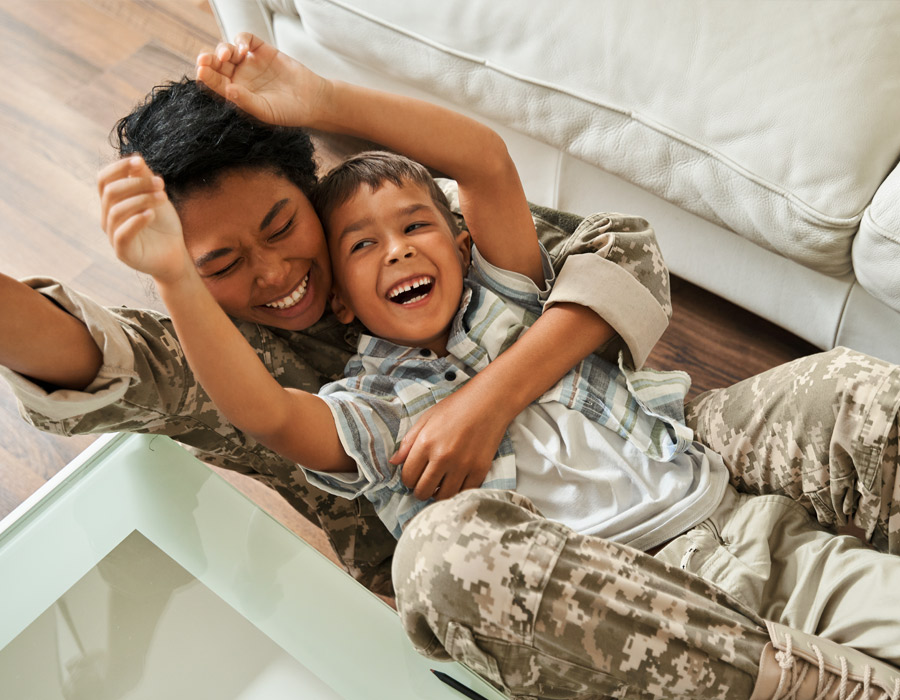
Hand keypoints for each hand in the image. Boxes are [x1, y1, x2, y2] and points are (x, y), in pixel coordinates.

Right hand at [98, 157, 187, 282]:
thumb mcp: (156, 197)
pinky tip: (151, 214)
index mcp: (112, 202)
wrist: (174, 254)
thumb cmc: (163, 225)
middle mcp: (108, 217)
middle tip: (160, 183)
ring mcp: (113, 235)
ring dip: (141, 200)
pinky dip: (136, 221)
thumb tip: (137, 158)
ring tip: (163, 197)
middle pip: (110, 192)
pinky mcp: (123, 252)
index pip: (104, 179)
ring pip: (116, 211)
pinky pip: (121, 234)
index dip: (119, 168)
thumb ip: (145, 179)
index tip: (139, 161)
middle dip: (136, 184)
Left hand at [195, 32, 327, 127]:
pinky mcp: (261, 49)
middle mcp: (239, 77)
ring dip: (222, 50)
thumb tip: (228, 90)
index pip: (215, 83)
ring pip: (227, 50)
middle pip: (217, 65)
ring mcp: (249, 62)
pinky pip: (245, 39)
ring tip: (226, 55)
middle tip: (204, 60)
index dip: (206, 77)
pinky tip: (244, 49)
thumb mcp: (265, 111)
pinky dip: (241, 40)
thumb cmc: (288, 112)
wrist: (312, 100)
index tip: (201, 72)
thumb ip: (245, 101)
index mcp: (235, 94)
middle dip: (208, 61)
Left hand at [394, 385, 509, 500]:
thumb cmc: (456, 407)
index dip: (407, 480)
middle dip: (420, 490)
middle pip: (423, 491)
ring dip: (437, 494)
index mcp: (426, 443)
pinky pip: (463, 492)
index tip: (413, 476)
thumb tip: (393, 462)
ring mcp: (462, 466)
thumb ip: (408, 441)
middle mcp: (443, 457)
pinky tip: (455, 482)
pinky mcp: (479, 470)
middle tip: (424, 483)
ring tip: (439, 485)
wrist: (489, 402)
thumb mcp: (426, 418)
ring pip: (443, 497)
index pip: (408, 477)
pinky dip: (457, 491)